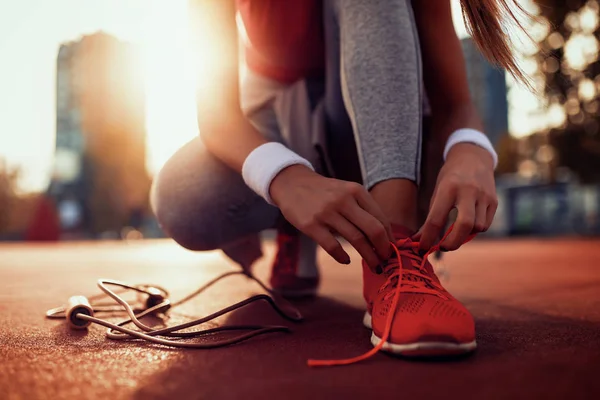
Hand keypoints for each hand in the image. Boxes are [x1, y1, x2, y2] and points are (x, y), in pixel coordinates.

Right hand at [270, 165, 393, 268]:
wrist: (292, 184)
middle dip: (384, 249)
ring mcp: (326, 212)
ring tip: (374, 265)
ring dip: (369, 256)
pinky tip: (346, 260)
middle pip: (373, 230)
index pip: (380, 218)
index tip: (392, 250)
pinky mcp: (311, 225)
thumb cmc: (325, 192)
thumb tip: (385, 236)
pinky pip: (332, 246)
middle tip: (387, 260)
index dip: (390, 238)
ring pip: (356, 239)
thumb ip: (363, 208)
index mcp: (356, 191)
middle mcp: (343, 200)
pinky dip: (342, 256)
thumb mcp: (346, 191)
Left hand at [416, 143, 497, 250]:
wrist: (473, 157)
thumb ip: (430, 217)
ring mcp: (484, 196)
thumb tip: (417, 241)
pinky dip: (474, 231)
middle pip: (464, 225)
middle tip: (442, 248)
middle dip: (452, 243)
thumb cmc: (450, 178)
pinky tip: (466, 227)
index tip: (422, 248)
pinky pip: (486, 224)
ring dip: (464, 236)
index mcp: (448, 188)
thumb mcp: (437, 192)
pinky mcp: (494, 201)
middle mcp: (468, 191)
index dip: (428, 238)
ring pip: (478, 227)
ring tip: (454, 234)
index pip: (436, 219)